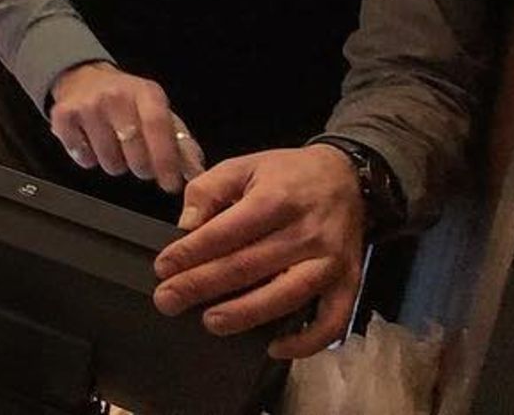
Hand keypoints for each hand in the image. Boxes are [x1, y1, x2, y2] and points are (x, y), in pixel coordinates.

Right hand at [48, 62, 204, 194]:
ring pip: (109, 162)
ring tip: (113, 146)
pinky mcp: (62, 117)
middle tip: (138, 159)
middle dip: (141, 168)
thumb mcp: (159, 112)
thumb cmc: (127, 101)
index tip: (171, 185)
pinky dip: (89, 158)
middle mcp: (115, 96)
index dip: (166, 160)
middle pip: (135, 155)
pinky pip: (82, 158)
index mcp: (145, 93)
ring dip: (115, 164)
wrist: (82, 76)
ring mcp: (87, 106)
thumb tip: (198, 174)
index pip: (158, 128)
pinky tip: (91, 142)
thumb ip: (181, 143)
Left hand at [154, 145, 365, 359]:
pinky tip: (276, 348)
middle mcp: (305, 233)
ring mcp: (330, 261)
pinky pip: (332, 320)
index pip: (225, 233)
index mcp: (275, 200)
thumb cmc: (286, 174)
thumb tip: (187, 226)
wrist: (345, 176)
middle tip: (168, 301)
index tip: (162, 268)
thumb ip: (208, 189)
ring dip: (245, 314)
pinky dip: (307, 341)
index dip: (190, 253)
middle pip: (248, 267)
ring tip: (211, 322)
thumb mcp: (243, 165)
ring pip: (286, 296)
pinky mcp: (350, 282)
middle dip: (202, 286)